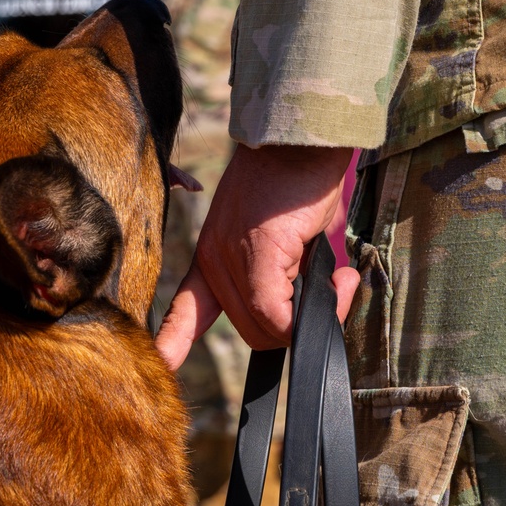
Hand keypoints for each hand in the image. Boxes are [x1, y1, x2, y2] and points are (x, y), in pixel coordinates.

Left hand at [154, 144, 360, 369]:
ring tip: (339, 279)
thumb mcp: (275, 235)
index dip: (174, 341)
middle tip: (331, 289)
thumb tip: (305, 308)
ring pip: (269, 330)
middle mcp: (214, 261)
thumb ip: (278, 273)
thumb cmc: (294, 182)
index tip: (161, 363)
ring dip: (316, 316)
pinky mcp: (257, 258)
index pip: (184, 310)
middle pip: (251, 332)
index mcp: (212, 256)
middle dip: (294, 325)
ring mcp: (232, 261)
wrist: (300, 141)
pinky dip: (323, 308)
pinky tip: (343, 279)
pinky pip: (281, 316)